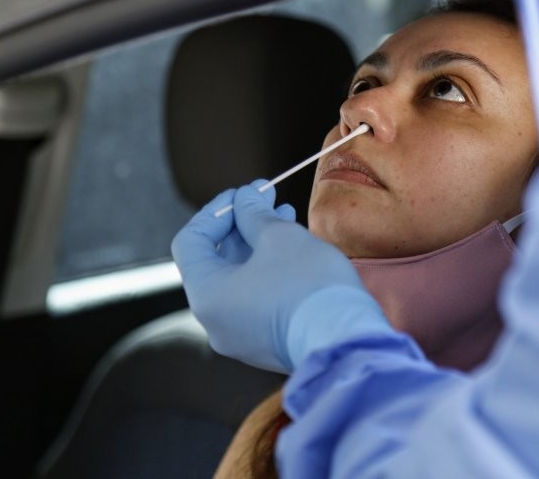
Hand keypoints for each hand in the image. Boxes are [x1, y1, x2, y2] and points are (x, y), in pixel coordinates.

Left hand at [172, 181, 372, 371]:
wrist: (347, 340)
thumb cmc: (308, 285)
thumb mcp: (279, 236)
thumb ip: (254, 212)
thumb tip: (245, 197)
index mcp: (207, 296)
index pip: (191, 243)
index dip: (215, 211)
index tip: (243, 193)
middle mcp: (215, 322)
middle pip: (216, 262)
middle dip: (242, 224)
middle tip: (268, 198)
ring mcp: (239, 337)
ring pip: (239, 281)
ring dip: (258, 245)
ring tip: (286, 216)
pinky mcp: (265, 344)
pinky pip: (255, 300)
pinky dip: (267, 272)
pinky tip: (294, 250)